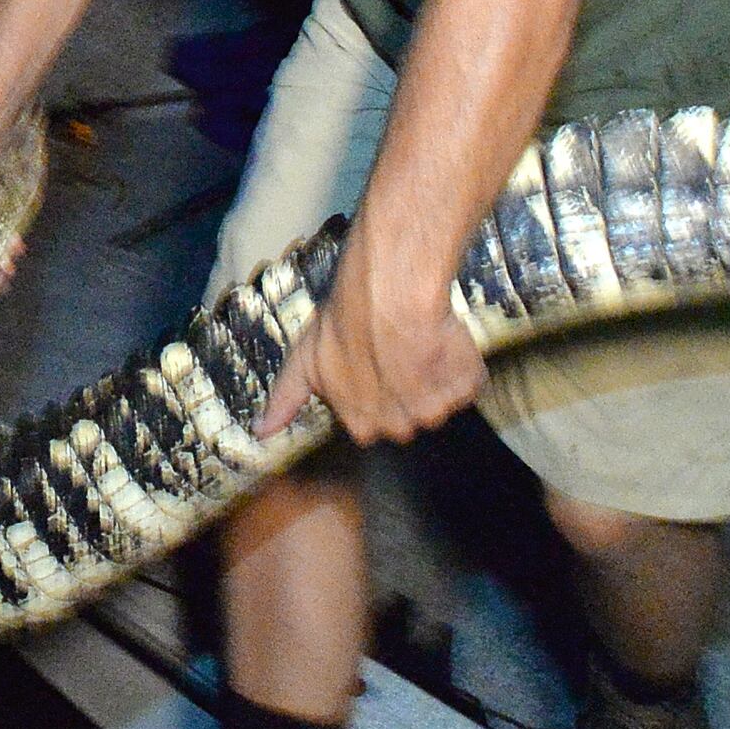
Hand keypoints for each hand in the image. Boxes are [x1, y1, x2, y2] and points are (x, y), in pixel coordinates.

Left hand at [257, 235, 482, 443]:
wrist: (391, 295)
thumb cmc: (345, 322)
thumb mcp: (303, 360)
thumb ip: (286, 400)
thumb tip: (260, 432)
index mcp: (360, 424)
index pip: (373, 422)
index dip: (377, 390)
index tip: (375, 365)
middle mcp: (398, 426)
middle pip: (410, 416)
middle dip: (408, 390)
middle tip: (398, 353)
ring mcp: (435, 411)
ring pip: (441, 399)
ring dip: (435, 375)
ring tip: (419, 342)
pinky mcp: (466, 389)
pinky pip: (469, 381)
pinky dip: (461, 363)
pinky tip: (442, 339)